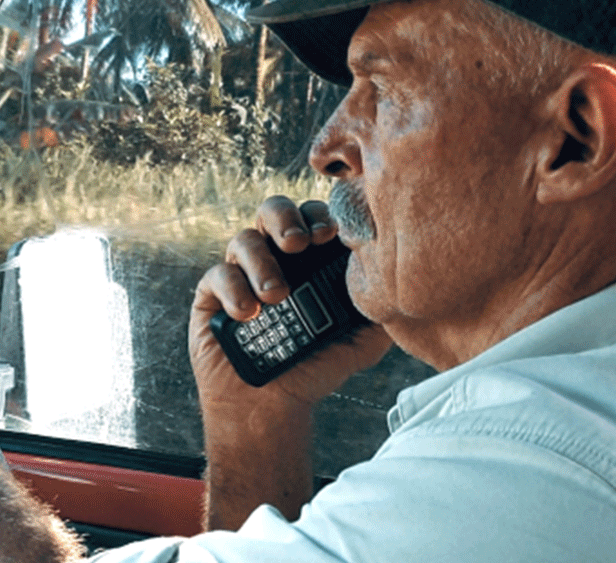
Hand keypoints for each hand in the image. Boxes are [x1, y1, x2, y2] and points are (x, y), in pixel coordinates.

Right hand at [190, 196, 391, 425]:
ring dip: (261, 261)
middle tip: (299, 243)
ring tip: (277, 296)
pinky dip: (234, 289)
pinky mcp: (212, 293)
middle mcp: (275, 257)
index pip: (313, 217)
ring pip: (243, 238)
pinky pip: (217, 273)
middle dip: (286, 218)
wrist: (269, 405)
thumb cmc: (314, 369)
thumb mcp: (361, 341)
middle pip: (273, 210)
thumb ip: (380, 310)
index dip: (320, 215)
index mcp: (310, 260)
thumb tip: (403, 282)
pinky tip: (248, 314)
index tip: (330, 235)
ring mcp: (241, 272)